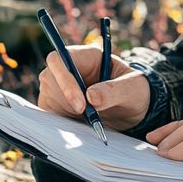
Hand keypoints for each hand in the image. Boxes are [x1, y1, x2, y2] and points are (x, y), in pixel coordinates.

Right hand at [36, 44, 151, 131]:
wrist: (132, 111)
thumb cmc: (134, 92)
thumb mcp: (131, 88)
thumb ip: (113, 90)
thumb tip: (91, 96)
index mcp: (85, 56)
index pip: (60, 60)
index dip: (64, 79)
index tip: (81, 105)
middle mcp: (68, 69)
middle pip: (49, 79)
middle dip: (65, 102)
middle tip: (87, 118)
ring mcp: (59, 87)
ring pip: (48, 98)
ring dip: (65, 113)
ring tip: (89, 120)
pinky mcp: (57, 105)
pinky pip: (50, 113)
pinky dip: (62, 123)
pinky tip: (81, 125)